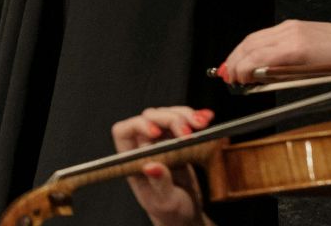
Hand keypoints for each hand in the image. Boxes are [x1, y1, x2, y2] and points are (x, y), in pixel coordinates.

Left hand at [112, 106, 212, 225]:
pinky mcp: (177, 141)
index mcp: (131, 160)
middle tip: (188, 132)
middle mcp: (143, 147)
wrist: (186, 214)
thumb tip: (150, 165)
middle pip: (150, 119)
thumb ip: (159, 183)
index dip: (138, 126)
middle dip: (170, 119)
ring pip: (167, 116)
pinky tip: (207, 117)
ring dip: (185, 115)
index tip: (156, 132)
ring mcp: (160, 141)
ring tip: (202, 123)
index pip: (124, 131)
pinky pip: (183, 122)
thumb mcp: (164, 201)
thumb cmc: (169, 212)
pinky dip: (195, 118)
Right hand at [215, 19, 330, 84]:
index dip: (241, 69)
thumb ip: (282, 76)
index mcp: (294, 50)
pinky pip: (264, 34)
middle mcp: (288, 34)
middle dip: (234, 60)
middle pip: (249, 45)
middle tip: (226, 75)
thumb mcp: (312, 77)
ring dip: (239, 52)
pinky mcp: (292, 25)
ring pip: (254, 37)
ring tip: (232, 66)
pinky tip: (248, 55)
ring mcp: (289, 27)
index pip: (256, 58)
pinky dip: (251, 45)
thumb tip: (258, 79)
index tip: (235, 81)